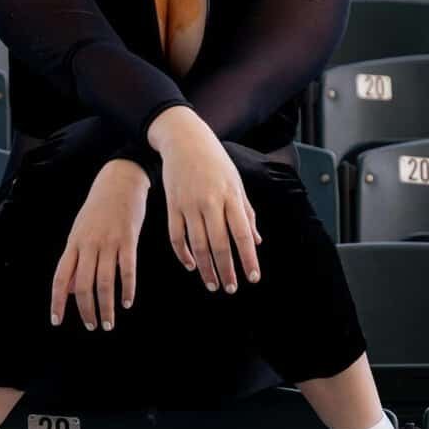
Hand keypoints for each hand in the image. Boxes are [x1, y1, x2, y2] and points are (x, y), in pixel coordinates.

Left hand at [50, 159, 149, 331]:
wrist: (120, 180)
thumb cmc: (99, 208)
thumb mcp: (80, 231)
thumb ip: (75, 260)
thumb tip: (69, 290)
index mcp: (73, 244)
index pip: (61, 278)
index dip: (57, 301)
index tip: (57, 321)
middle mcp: (88, 245)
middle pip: (83, 286)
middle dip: (86, 311)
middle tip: (92, 326)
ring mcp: (108, 243)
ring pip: (104, 283)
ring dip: (106, 307)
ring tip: (109, 323)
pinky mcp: (128, 240)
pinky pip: (127, 271)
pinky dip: (127, 290)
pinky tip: (127, 302)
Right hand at [147, 107, 261, 292]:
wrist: (184, 140)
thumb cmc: (216, 161)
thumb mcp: (236, 182)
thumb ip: (246, 213)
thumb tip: (256, 241)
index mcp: (231, 196)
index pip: (242, 235)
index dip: (248, 258)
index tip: (253, 277)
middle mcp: (210, 202)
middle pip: (220, 244)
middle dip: (226, 270)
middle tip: (231, 289)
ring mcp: (189, 205)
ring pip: (197, 245)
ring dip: (206, 268)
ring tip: (212, 284)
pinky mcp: (172, 206)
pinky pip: (176, 236)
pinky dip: (183, 254)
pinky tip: (192, 266)